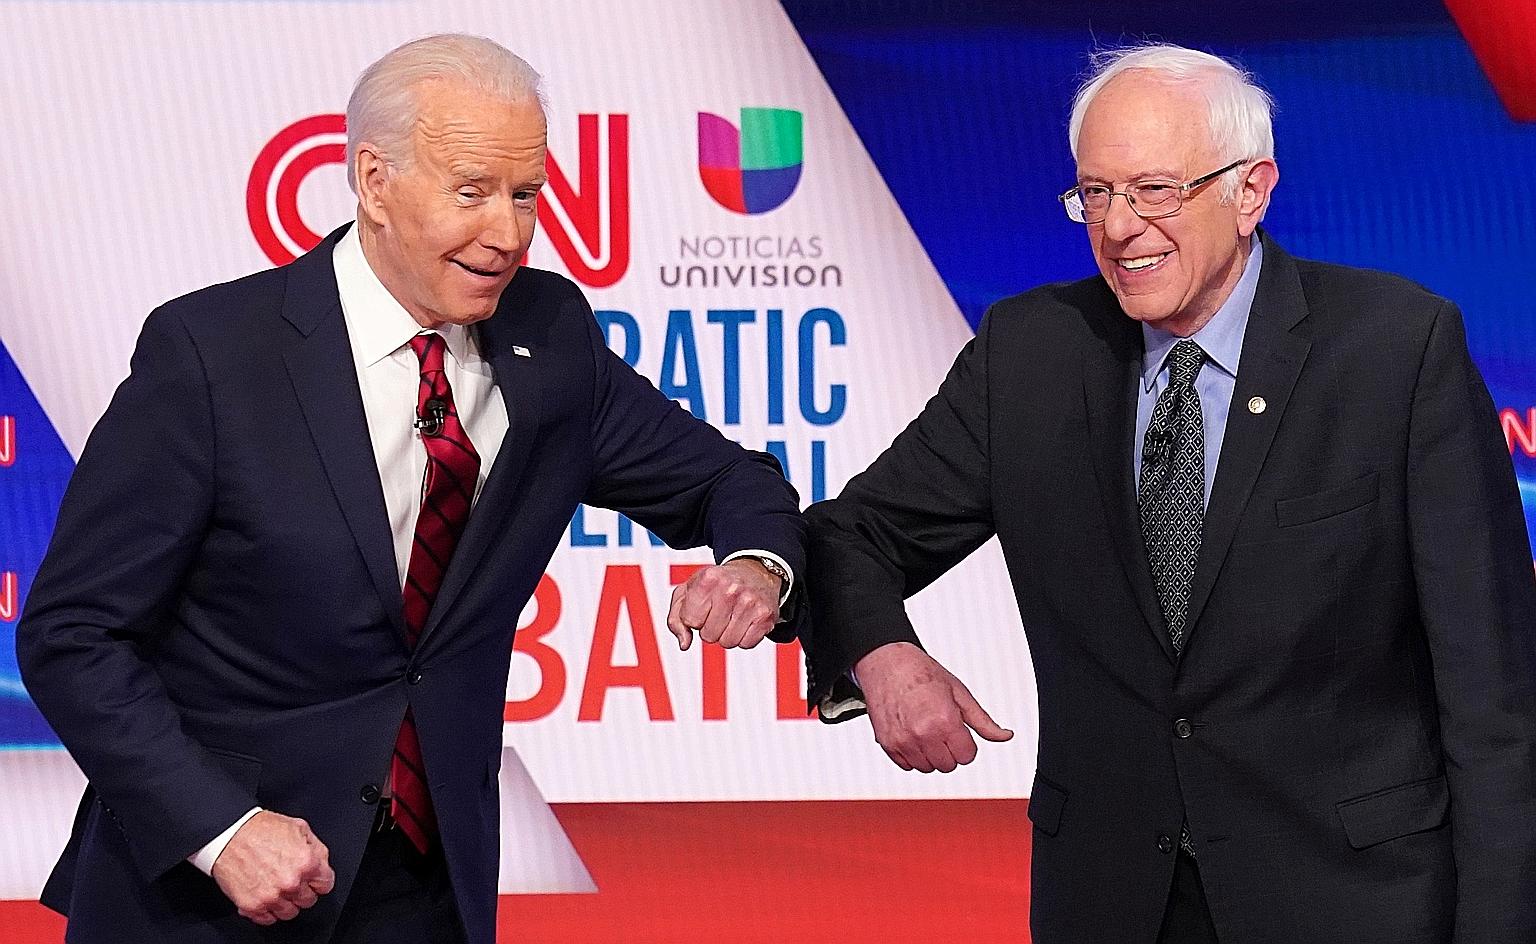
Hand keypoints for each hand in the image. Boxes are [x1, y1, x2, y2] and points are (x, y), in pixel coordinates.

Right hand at [211, 810, 334, 924]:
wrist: (228, 834)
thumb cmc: (260, 828)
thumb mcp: (299, 827)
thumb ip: (316, 849)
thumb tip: (322, 864)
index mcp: (307, 862)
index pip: (325, 885)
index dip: (318, 880)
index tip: (312, 879)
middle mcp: (291, 882)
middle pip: (308, 900)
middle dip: (302, 890)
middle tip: (291, 880)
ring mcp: (272, 896)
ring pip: (290, 912)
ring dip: (285, 902)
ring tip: (276, 887)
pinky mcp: (252, 906)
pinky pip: (268, 919)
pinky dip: (267, 911)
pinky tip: (264, 895)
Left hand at [666, 558, 781, 650]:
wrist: (756, 571)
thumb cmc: (718, 584)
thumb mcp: (689, 591)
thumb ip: (676, 619)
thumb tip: (684, 644)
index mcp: (708, 578)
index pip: (690, 621)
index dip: (694, 618)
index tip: (703, 606)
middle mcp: (730, 589)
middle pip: (708, 635)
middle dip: (710, 628)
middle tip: (720, 611)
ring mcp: (750, 602)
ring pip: (727, 642)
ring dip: (727, 634)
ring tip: (732, 616)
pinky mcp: (766, 615)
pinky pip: (746, 644)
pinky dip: (744, 638)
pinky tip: (745, 621)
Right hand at [855, 642, 1012, 771]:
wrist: (886, 663)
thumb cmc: (921, 673)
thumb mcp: (959, 693)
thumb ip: (983, 721)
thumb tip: (1004, 736)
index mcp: (945, 720)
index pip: (966, 757)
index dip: (966, 743)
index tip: (958, 731)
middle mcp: (923, 734)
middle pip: (948, 766)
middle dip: (949, 750)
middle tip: (941, 728)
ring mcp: (903, 741)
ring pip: (928, 768)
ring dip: (931, 754)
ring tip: (926, 730)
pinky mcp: (888, 744)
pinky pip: (907, 766)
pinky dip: (912, 755)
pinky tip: (912, 734)